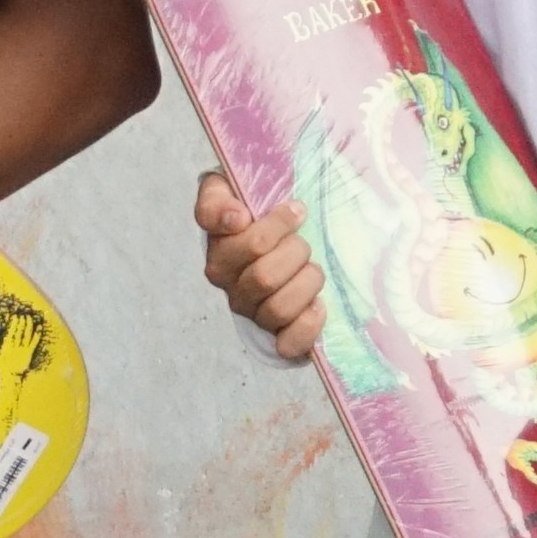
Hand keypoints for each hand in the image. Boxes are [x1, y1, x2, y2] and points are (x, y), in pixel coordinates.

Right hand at [198, 169, 321, 362]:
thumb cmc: (255, 215)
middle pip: (265, 278)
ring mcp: (254, 313)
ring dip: (306, 283)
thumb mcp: (227, 192)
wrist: (273, 241)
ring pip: (278, 309)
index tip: (296, 210)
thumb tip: (235, 218)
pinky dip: (307, 326)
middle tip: (302, 241)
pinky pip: (289, 345)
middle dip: (296, 252)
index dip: (278, 225)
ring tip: (312, 268)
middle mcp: (232, 288)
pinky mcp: (277, 335)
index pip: (250, 244)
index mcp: (220, 253)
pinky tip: (319, 305)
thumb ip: (217, 198)